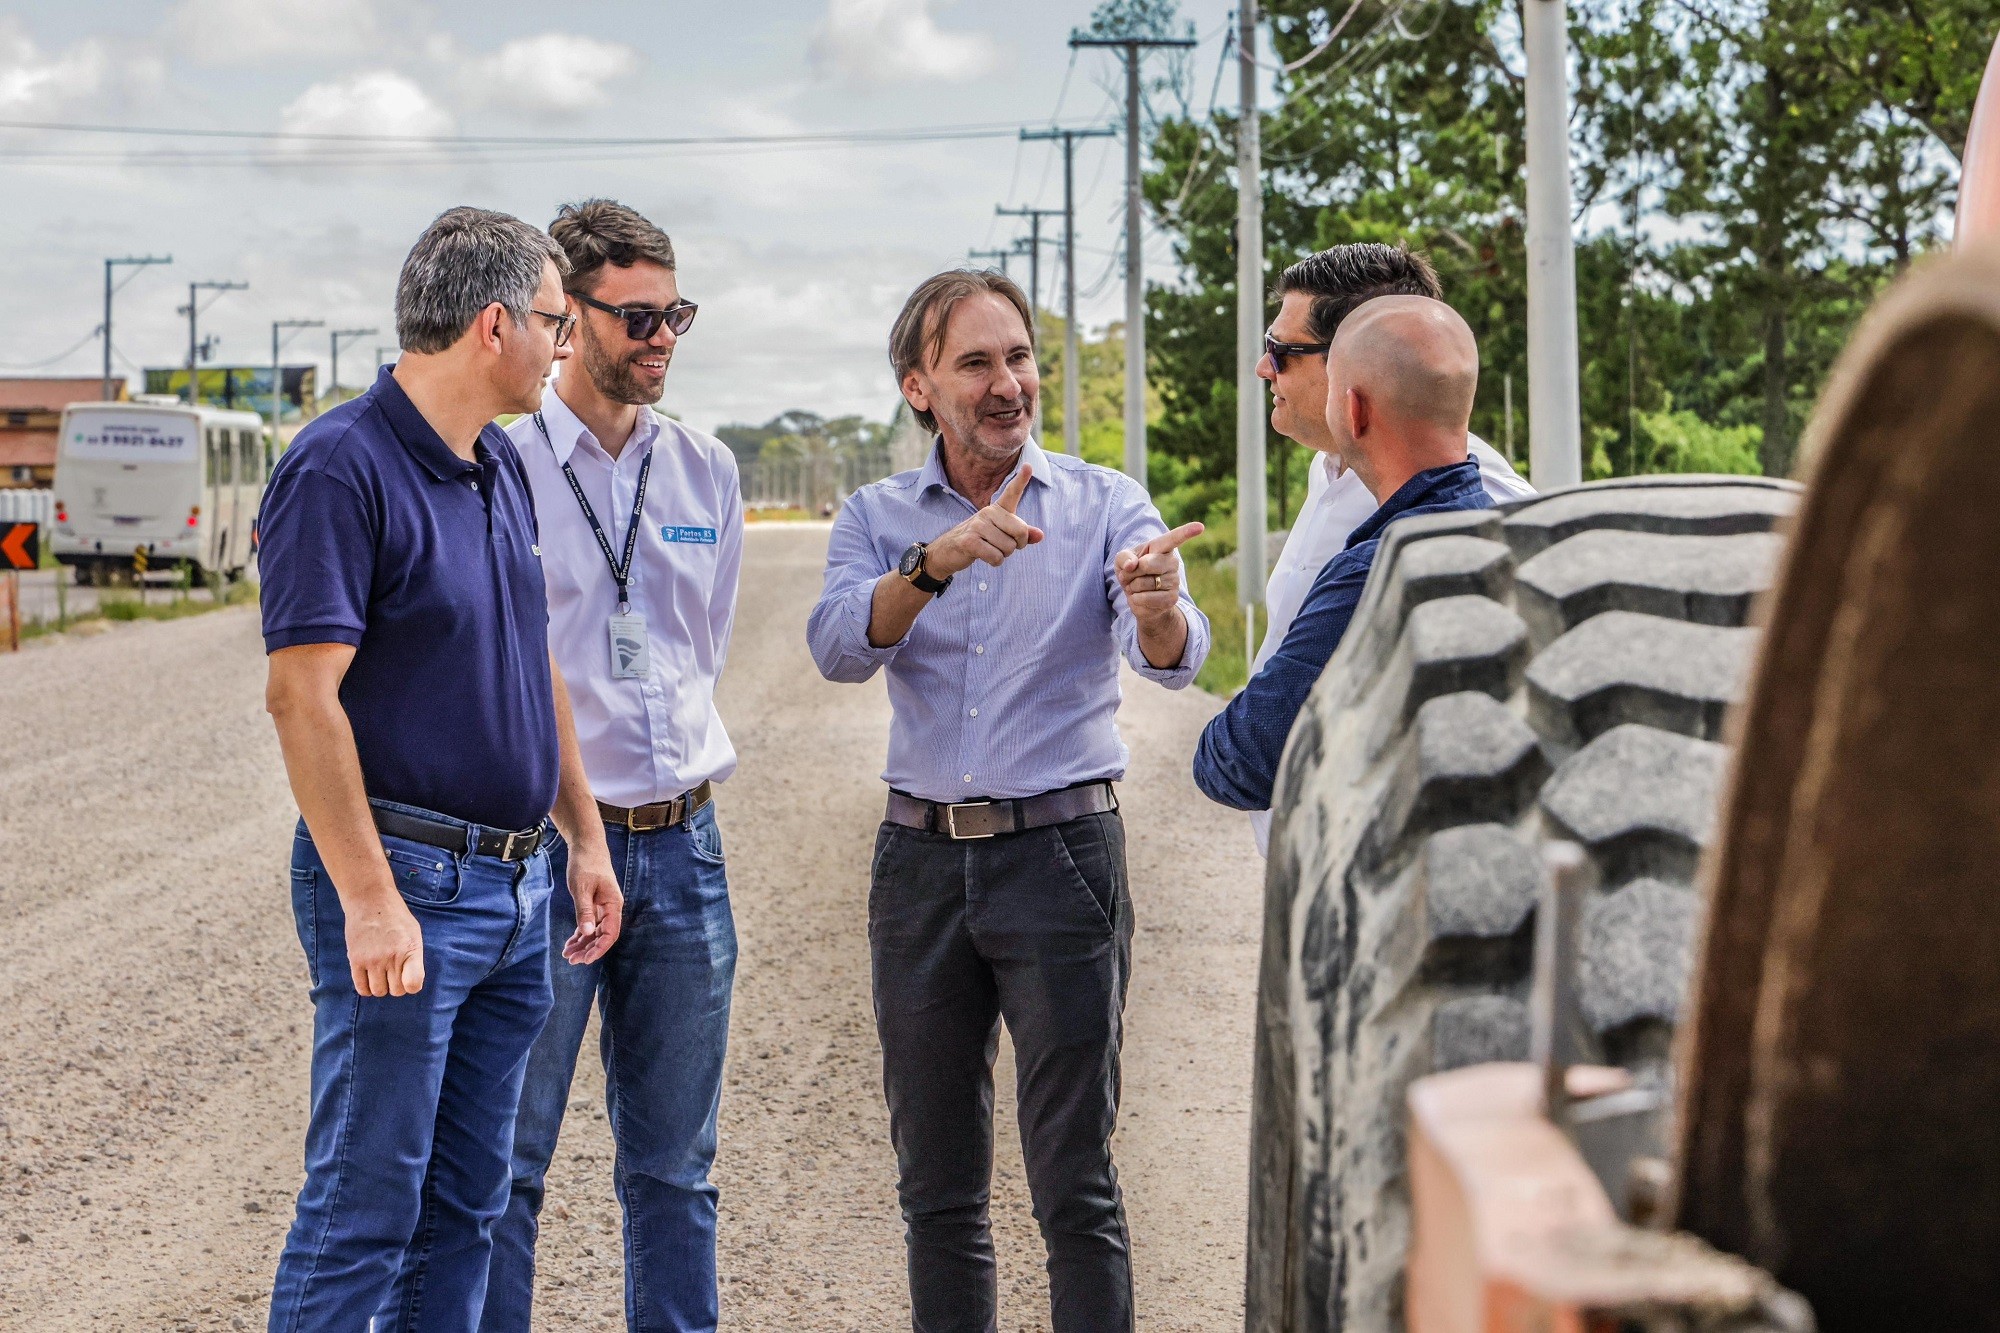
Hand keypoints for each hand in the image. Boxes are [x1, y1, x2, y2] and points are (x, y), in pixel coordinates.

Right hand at [346, 892, 425, 996]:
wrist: (370, 901)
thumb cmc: (395, 917)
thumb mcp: (413, 933)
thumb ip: (414, 957)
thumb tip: (411, 981)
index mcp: (411, 950)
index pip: (414, 984)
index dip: (411, 986)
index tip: (408, 979)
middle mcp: (392, 958)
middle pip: (396, 991)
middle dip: (396, 985)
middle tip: (393, 973)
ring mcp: (373, 960)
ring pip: (379, 991)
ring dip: (381, 986)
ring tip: (381, 974)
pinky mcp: (356, 960)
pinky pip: (361, 988)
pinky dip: (366, 988)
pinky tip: (369, 978)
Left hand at [562, 841, 623, 964]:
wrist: (586, 846)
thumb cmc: (586, 864)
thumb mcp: (582, 888)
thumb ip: (585, 911)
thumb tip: (587, 933)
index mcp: (613, 905)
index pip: (610, 933)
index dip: (599, 948)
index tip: (585, 959)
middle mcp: (610, 909)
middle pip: (602, 936)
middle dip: (588, 949)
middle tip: (572, 960)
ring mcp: (602, 908)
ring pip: (595, 932)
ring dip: (583, 944)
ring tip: (568, 954)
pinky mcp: (594, 905)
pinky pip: (589, 924)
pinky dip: (580, 934)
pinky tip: (570, 943)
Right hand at [924, 467, 1043, 576]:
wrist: (948, 551)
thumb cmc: (980, 542)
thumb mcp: (1002, 536)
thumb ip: (1022, 534)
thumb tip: (1040, 535)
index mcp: (996, 509)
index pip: (1011, 492)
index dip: (1021, 480)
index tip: (1028, 465)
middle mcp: (987, 513)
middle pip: (1021, 531)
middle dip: (1017, 545)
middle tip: (1004, 546)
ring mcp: (977, 526)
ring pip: (1008, 547)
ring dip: (1003, 555)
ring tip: (989, 549)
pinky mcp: (969, 541)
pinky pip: (996, 557)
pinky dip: (995, 562)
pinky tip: (984, 557)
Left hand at [1114, 522, 1203, 622]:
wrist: (1138, 598)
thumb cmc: (1132, 573)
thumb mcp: (1122, 561)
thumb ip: (1124, 557)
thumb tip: (1132, 564)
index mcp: (1162, 547)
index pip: (1175, 538)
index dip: (1187, 532)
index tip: (1200, 527)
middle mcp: (1172, 562)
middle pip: (1146, 564)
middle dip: (1131, 572)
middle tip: (1132, 575)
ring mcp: (1174, 580)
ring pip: (1144, 583)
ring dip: (1133, 586)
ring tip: (1137, 587)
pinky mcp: (1172, 598)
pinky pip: (1148, 598)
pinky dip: (1137, 599)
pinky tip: (1140, 597)